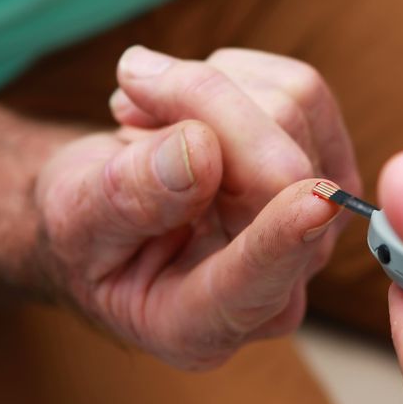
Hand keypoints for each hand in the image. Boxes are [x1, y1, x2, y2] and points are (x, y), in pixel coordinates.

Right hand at [33, 46, 359, 368]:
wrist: (104, 214)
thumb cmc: (84, 229)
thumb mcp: (74, 220)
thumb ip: (126, 198)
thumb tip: (198, 150)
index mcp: (200, 324)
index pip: (254, 282)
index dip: (281, 238)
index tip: (311, 200)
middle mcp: (277, 286)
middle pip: (279, 169)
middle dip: (203, 108)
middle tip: (126, 104)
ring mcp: (313, 231)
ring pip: (294, 113)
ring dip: (211, 92)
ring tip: (150, 120)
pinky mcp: (328, 172)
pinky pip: (301, 91)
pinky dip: (238, 79)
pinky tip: (190, 111)